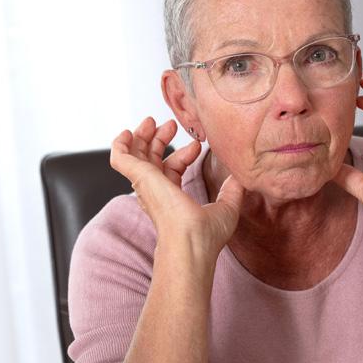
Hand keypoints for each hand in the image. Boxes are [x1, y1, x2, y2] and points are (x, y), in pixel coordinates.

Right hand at [110, 117, 243, 256]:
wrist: (192, 241)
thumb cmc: (207, 235)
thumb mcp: (227, 206)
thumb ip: (233, 189)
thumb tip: (242, 175)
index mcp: (173, 198)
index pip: (173, 170)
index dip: (184, 154)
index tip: (198, 146)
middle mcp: (157, 191)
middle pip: (152, 159)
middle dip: (160, 139)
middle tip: (170, 124)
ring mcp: (147, 184)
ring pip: (136, 155)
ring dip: (143, 136)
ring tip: (151, 121)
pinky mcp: (140, 177)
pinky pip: (120, 159)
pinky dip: (120, 146)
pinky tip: (126, 133)